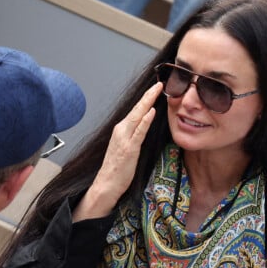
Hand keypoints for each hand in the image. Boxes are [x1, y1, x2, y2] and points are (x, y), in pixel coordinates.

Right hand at [73, 83, 160, 219]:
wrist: (106, 183)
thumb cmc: (117, 168)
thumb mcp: (126, 147)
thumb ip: (134, 135)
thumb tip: (144, 126)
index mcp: (121, 129)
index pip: (136, 110)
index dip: (146, 98)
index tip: (156, 88)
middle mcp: (121, 130)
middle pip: (137, 109)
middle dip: (149, 95)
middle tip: (160, 83)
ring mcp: (125, 138)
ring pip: (138, 116)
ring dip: (148, 102)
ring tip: (157, 90)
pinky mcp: (129, 148)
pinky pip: (139, 132)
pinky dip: (145, 121)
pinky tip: (151, 112)